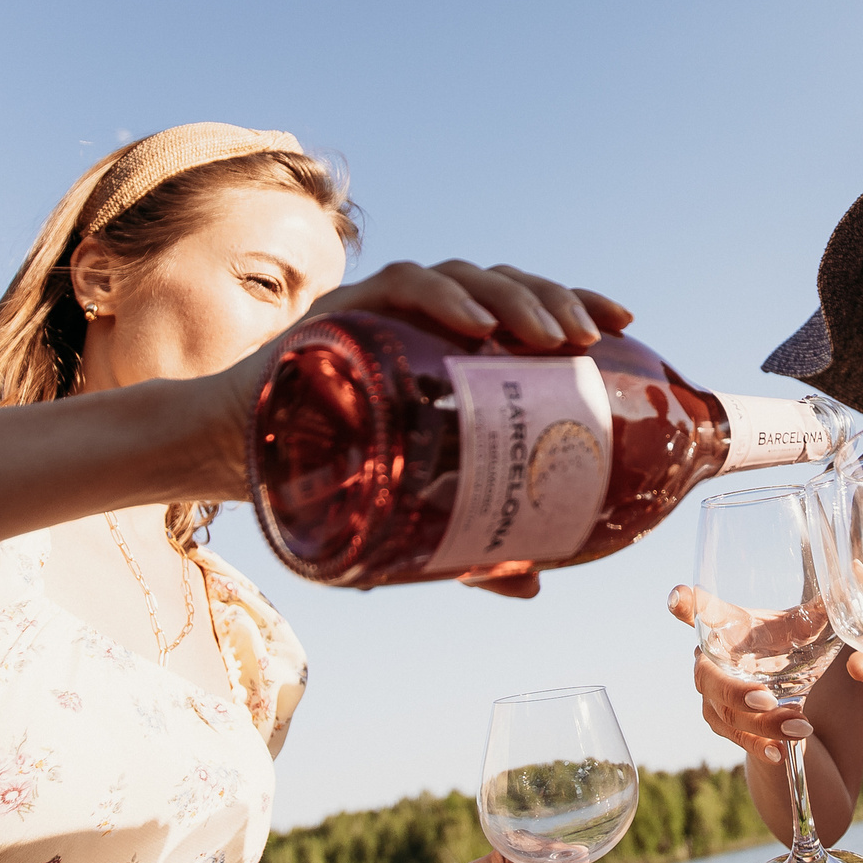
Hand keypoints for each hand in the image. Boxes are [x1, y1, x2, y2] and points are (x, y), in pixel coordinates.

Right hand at [311, 261, 630, 600]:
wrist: (239, 455)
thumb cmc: (331, 471)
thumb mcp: (413, 510)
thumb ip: (470, 543)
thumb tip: (532, 585)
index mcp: (451, 349)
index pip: (525, 308)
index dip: (575, 304)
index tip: (623, 324)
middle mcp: (425, 319)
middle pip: (505, 286)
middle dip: (554, 303)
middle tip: (588, 339)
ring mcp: (386, 311)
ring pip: (463, 277)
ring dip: (513, 299)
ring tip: (549, 335)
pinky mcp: (345, 311)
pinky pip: (401, 287)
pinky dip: (443, 297)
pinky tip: (476, 323)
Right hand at [667, 584, 817, 763]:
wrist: (787, 696)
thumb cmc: (790, 646)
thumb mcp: (810, 626)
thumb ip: (828, 602)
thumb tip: (859, 569)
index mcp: (728, 627)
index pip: (701, 611)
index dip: (686, 604)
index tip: (679, 598)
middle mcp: (712, 661)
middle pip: (706, 677)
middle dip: (733, 690)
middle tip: (766, 698)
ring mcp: (715, 697)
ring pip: (725, 715)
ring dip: (760, 724)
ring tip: (801, 726)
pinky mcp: (726, 724)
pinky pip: (736, 738)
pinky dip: (759, 745)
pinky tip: (781, 751)